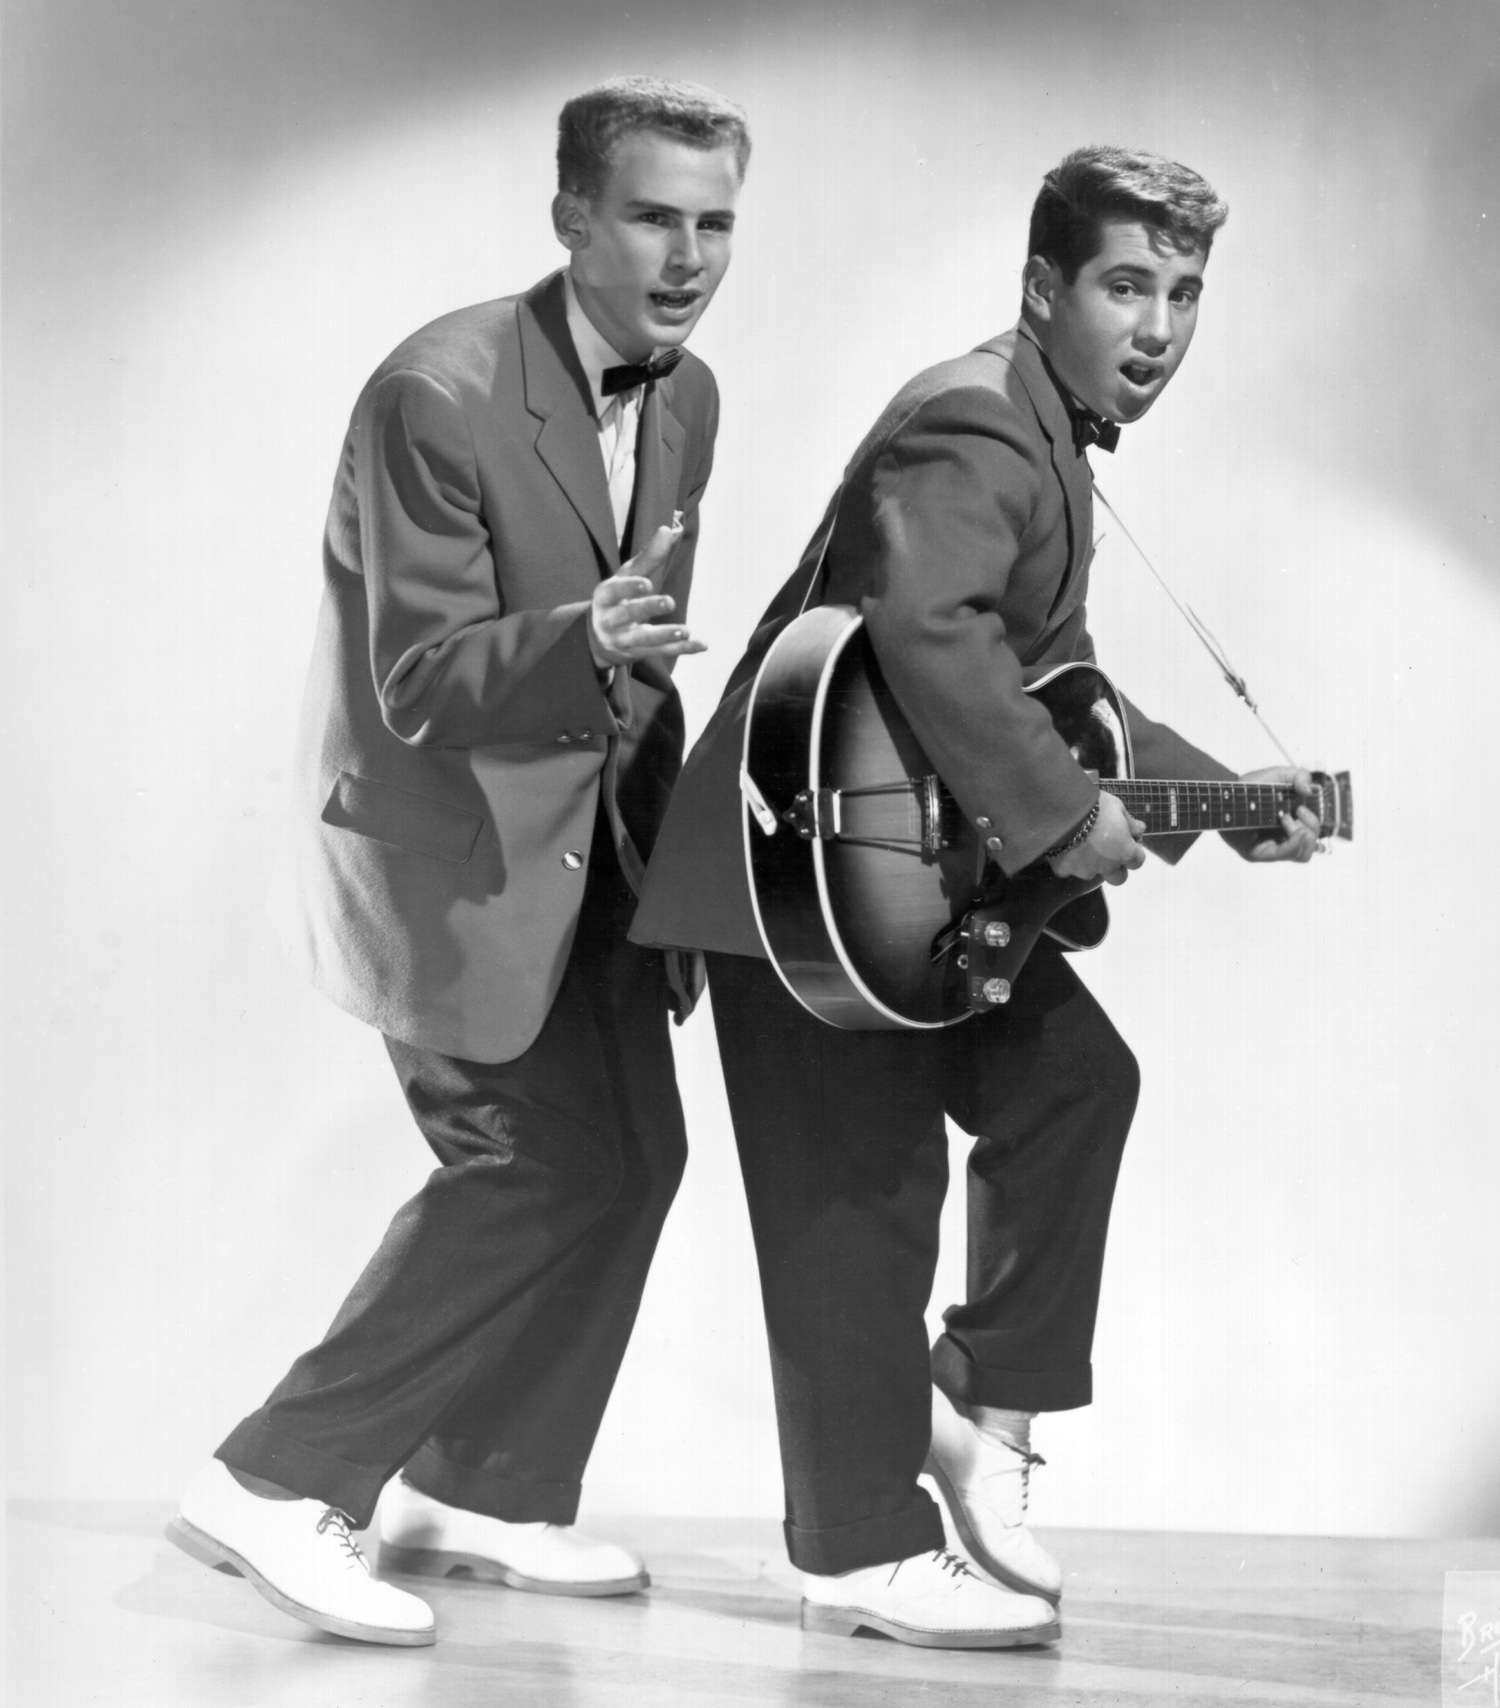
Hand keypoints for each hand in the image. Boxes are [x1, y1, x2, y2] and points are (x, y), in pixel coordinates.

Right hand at [589, 521, 706, 667]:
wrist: (596, 637)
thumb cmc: (616, 598)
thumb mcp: (626, 575)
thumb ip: (648, 556)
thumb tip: (668, 529)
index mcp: (605, 595)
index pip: (614, 591)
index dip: (629, 588)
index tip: (646, 584)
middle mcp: (610, 619)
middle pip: (627, 614)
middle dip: (647, 609)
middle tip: (669, 602)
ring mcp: (622, 640)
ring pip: (643, 640)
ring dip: (665, 635)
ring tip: (686, 630)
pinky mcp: (637, 654)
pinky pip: (661, 652)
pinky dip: (681, 649)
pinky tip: (701, 644)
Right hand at [1048, 791, 1146, 885]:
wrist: (1061, 810)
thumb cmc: (1094, 806)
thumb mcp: (1117, 807)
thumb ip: (1130, 822)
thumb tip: (1139, 829)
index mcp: (1124, 851)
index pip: (1137, 861)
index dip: (1134, 851)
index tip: (1128, 841)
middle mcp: (1107, 866)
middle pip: (1118, 878)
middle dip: (1116, 867)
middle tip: (1109, 850)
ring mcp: (1084, 870)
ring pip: (1092, 873)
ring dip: (1091, 863)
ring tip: (1083, 844)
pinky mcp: (1064, 869)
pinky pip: (1068, 870)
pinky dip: (1069, 861)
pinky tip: (1066, 846)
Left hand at [1226, 765, 1320, 862]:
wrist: (1227, 791)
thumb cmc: (1251, 786)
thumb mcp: (1279, 775)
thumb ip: (1300, 775)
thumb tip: (1310, 790)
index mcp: (1290, 826)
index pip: (1311, 837)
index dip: (1313, 824)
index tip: (1300, 808)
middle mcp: (1281, 839)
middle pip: (1310, 848)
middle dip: (1311, 829)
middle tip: (1295, 812)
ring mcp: (1270, 848)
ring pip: (1302, 855)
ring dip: (1301, 836)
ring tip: (1285, 818)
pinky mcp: (1257, 853)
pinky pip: (1282, 856)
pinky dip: (1293, 844)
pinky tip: (1293, 830)